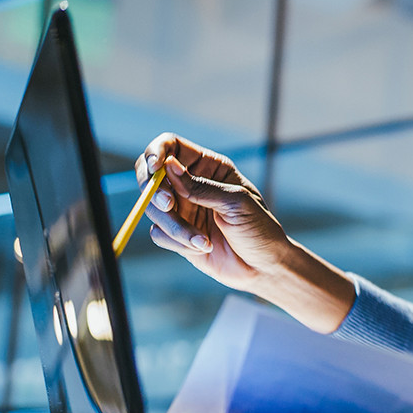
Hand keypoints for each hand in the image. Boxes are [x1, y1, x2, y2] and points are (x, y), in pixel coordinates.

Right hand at [138, 133, 288, 293]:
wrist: (263, 266)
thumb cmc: (259, 228)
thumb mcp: (236, 202)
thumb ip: (201, 186)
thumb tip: (168, 166)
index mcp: (208, 166)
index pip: (171, 145)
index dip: (156, 151)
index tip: (156, 167)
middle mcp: (190, 184)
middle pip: (149, 174)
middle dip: (152, 189)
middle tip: (168, 204)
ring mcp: (182, 209)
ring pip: (152, 207)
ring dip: (174, 226)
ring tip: (204, 241)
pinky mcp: (176, 233)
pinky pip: (158, 232)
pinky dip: (178, 242)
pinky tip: (203, 248)